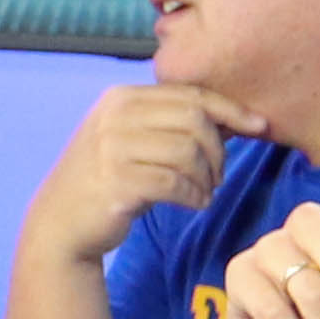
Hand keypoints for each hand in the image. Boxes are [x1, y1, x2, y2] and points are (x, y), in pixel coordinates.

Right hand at [25, 81, 256, 266]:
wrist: (59, 224)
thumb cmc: (106, 180)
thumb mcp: (131, 140)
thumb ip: (172, 123)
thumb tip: (236, 117)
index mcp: (120, 98)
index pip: (191, 94)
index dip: (232, 110)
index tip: (260, 126)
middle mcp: (113, 117)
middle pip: (195, 120)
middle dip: (218, 150)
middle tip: (217, 175)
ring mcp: (111, 148)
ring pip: (188, 152)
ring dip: (208, 177)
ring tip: (204, 192)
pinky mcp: (116, 182)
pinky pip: (176, 183)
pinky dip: (195, 195)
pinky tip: (195, 203)